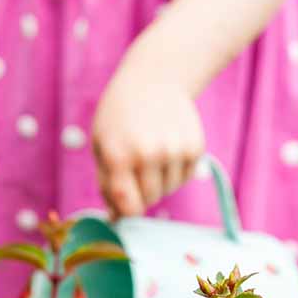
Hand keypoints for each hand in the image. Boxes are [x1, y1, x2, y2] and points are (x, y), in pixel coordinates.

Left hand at [92, 72, 205, 218]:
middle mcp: (149, 154)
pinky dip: (177, 169)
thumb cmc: (120, 115)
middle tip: (137, 166)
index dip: (127, 212)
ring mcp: (174, 150)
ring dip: (160, 179)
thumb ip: (107, 183)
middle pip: (150, 199)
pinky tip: (168, 146)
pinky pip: (186, 177)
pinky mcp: (195, 147)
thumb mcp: (102, 144)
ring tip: (152, 151)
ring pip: (169, 189)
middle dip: (142, 191)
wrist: (155, 77)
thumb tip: (116, 219)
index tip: (126, 207)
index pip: (129, 206)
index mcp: (119, 155)